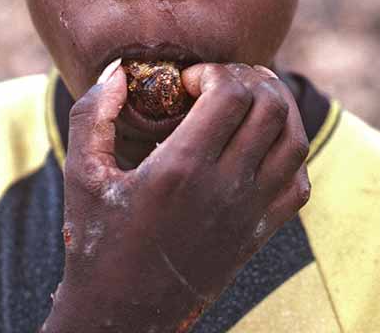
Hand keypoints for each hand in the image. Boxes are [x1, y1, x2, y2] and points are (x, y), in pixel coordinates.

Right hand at [42, 61, 309, 332]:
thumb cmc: (97, 241)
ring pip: (294, 140)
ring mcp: (248, 214)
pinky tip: (258, 145)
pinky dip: (288, 152)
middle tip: (219, 83)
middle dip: (249, 79)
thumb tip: (118, 72)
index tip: (187, 82)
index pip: (232, 94)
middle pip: (270, 107)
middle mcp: (224, 188)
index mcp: (180, 169)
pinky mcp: (258, 234)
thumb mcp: (81, 174)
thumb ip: (93, 115)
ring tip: (246, 101)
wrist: (124, 316)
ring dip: (277, 108)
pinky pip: (298, 182)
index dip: (214, 71)